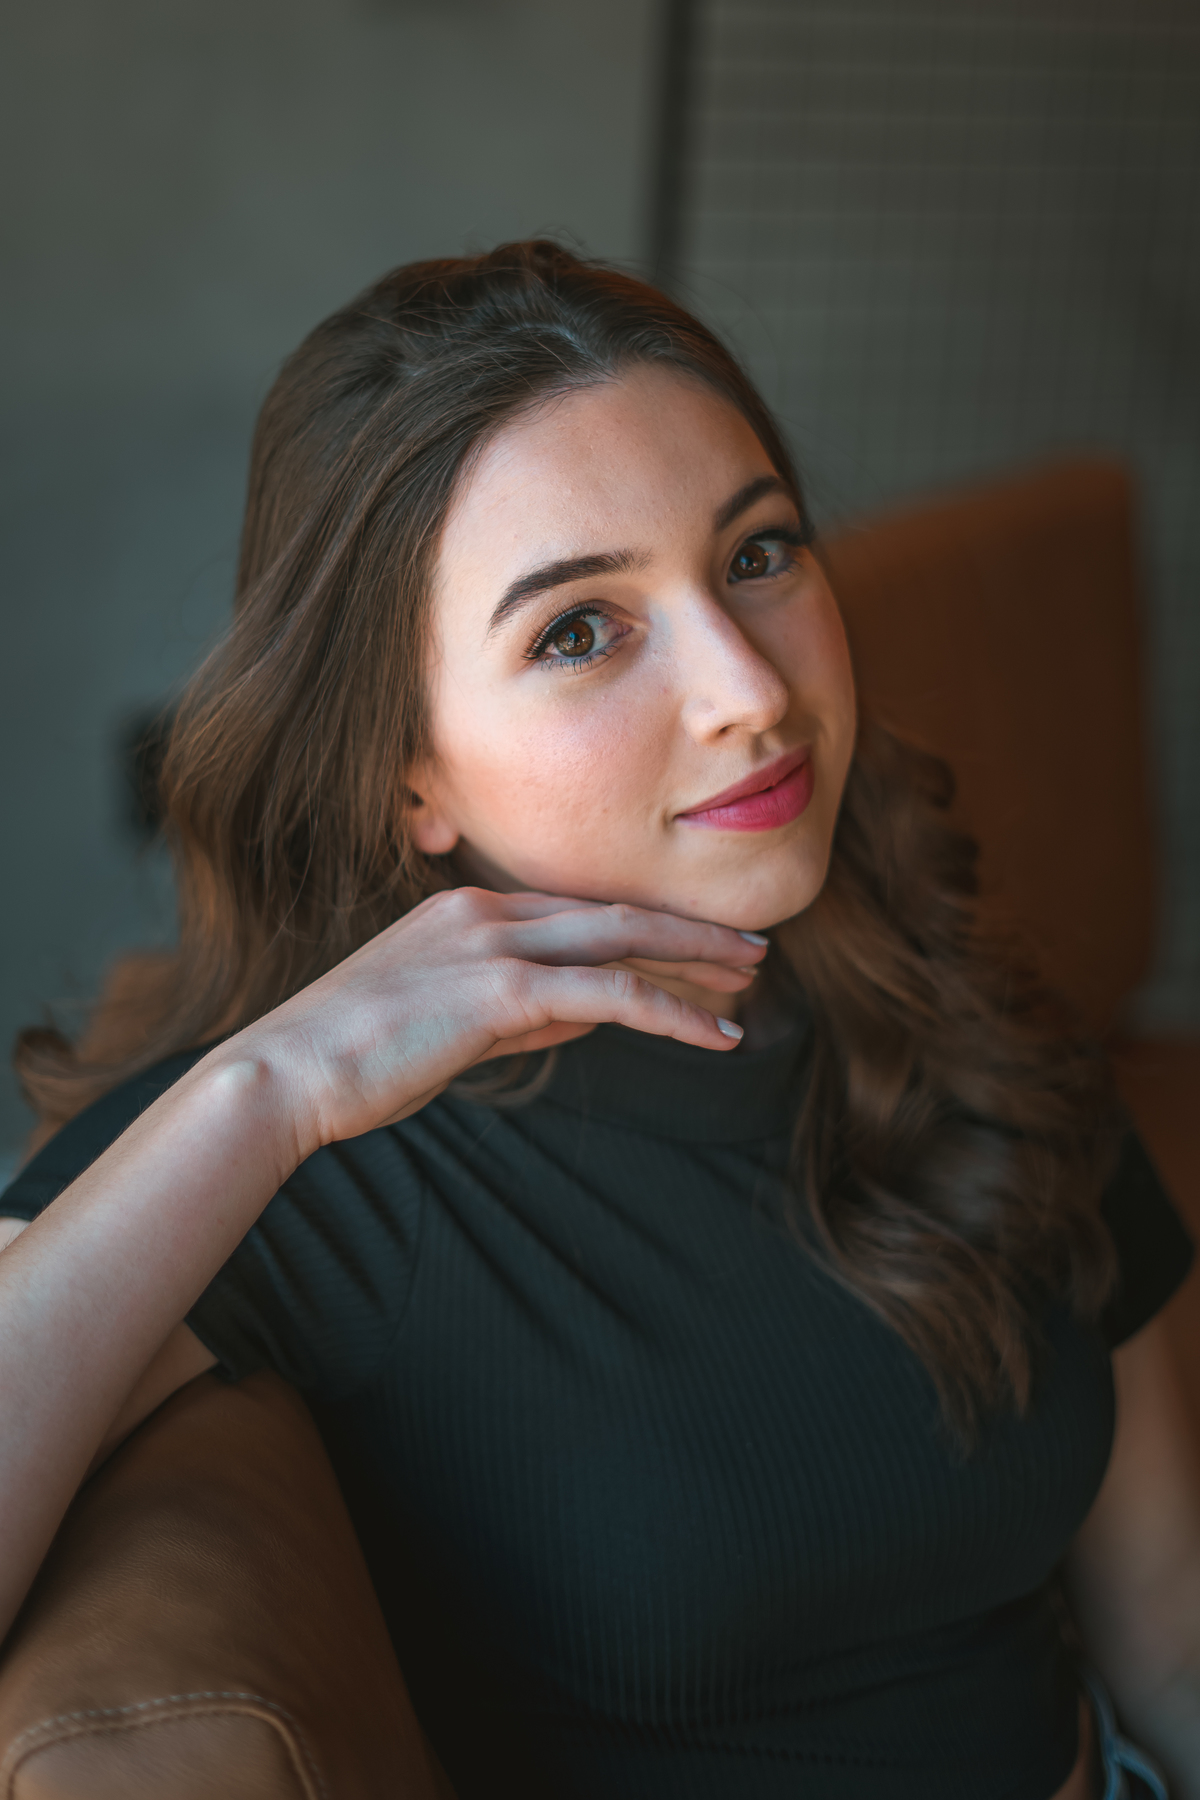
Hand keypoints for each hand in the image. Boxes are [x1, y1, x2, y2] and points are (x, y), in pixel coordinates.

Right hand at [226, 887, 767, 1154]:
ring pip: (624, 940)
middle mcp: (487, 911)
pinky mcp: (502, 991)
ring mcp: (494, 944)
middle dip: (692, 931)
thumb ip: (518, 1012)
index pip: (582, 912)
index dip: (650, 928)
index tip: (702, 946)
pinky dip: (672, 1010)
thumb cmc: (356, 1061)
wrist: (289, 1074)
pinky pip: (610, 994)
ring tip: (751, 982)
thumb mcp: (449, 1025)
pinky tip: (714, 1033)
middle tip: (753, 949)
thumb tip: (589, 1015)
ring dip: (697, 960)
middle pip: (616, 911)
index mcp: (469, 911)